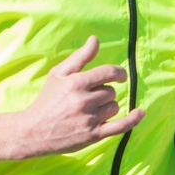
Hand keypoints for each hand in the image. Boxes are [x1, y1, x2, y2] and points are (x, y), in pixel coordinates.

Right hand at [13, 36, 143, 158]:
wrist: (34, 131)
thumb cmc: (47, 100)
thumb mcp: (58, 74)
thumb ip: (79, 57)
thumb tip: (95, 40)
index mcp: (76, 83)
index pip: (108, 73)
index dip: (118, 73)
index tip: (120, 76)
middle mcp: (84, 101)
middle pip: (111, 91)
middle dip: (103, 92)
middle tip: (87, 99)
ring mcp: (90, 119)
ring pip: (114, 106)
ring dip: (107, 107)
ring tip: (89, 111)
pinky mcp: (94, 135)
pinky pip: (121, 126)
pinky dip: (133, 119)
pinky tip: (140, 112)